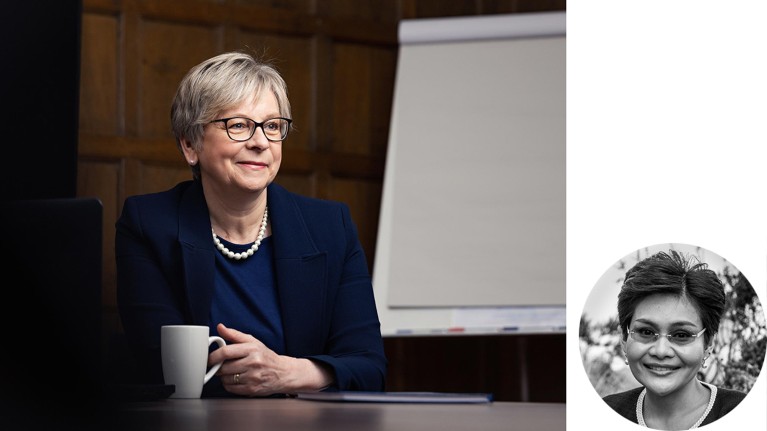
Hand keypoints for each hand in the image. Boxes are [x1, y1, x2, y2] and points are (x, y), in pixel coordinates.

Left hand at [209, 323, 332, 395]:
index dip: (213, 356)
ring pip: (226, 379)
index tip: (209, 359)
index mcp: (252, 349)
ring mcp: (252, 377)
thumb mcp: (253, 342)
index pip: (225, 352)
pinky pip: (231, 389)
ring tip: (232, 372)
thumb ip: (234, 335)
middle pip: (224, 367)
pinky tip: (236, 379)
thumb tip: (220, 327)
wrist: (283, 373)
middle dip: (219, 367)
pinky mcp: (252, 389)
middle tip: (222, 365)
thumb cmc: (266, 357)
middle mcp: (253, 363)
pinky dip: (229, 385)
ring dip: (224, 377)